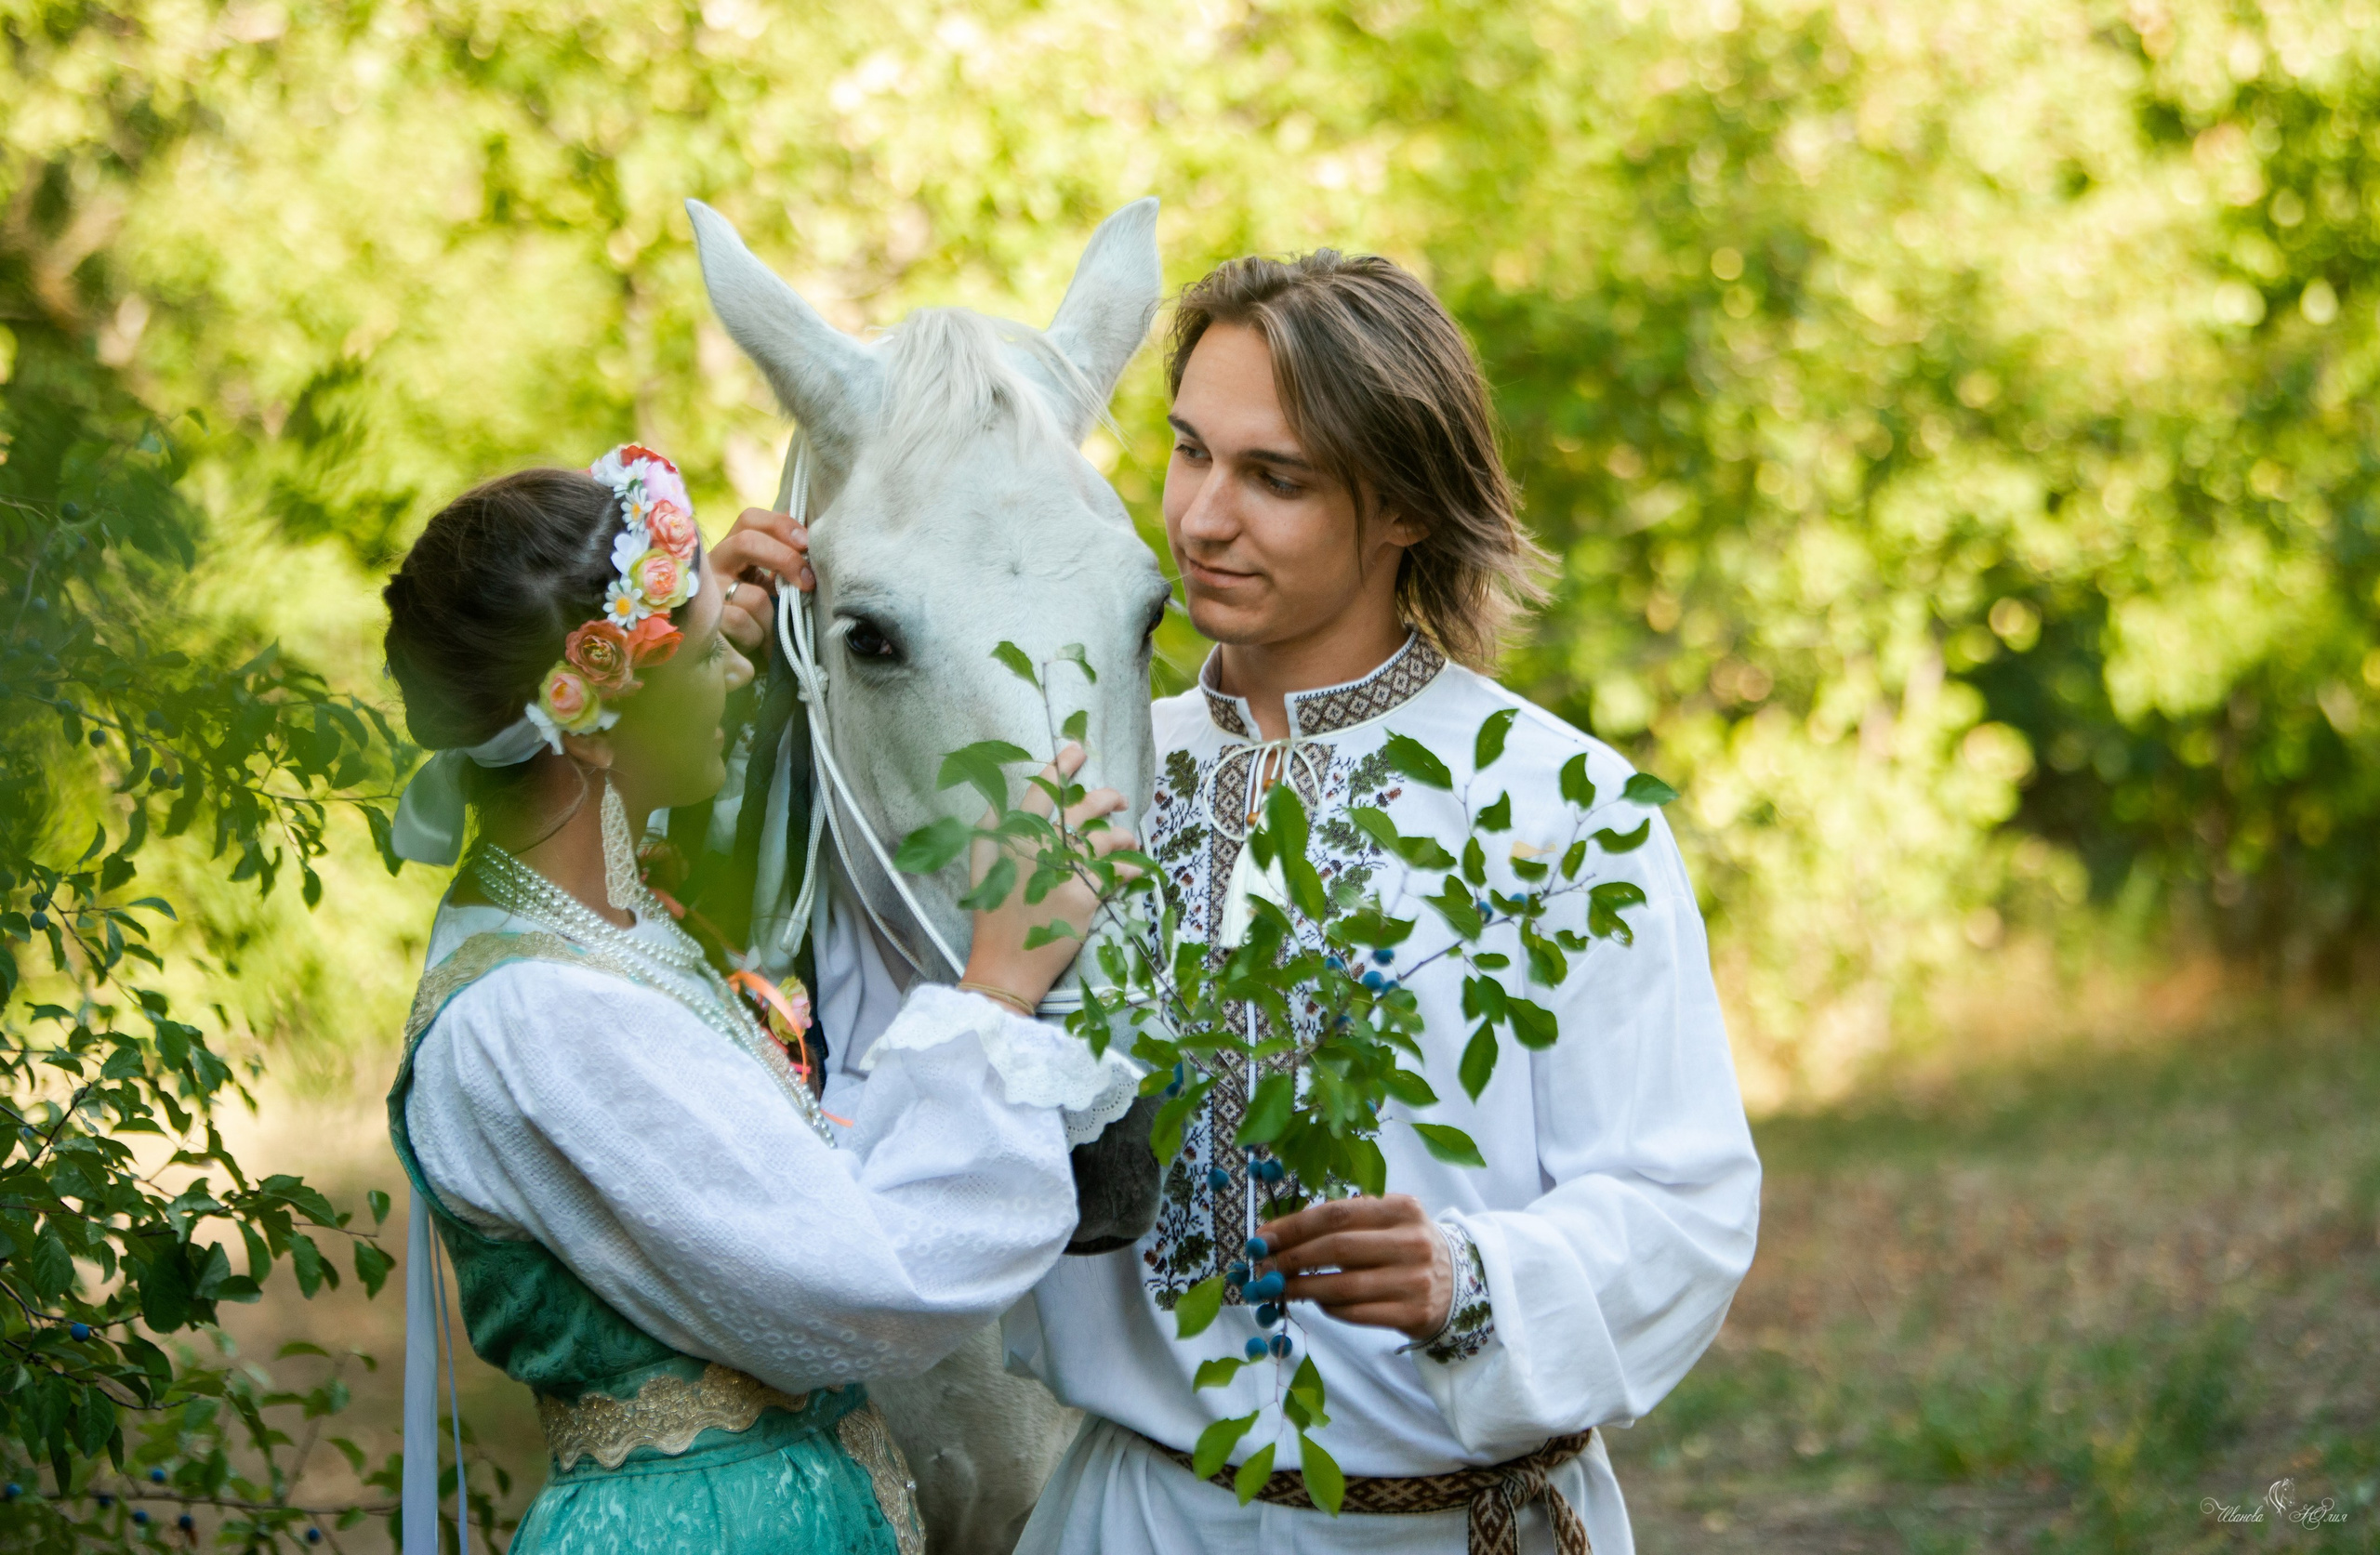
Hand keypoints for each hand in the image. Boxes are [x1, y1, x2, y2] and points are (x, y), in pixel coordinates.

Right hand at [709, 506, 814, 650]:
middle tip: (808, 582)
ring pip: (753, 596)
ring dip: (772, 618)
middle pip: (747, 542)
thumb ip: (782, 564)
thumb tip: (813, 543)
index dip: (781, 525)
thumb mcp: (767, 585)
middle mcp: (712, 567)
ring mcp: (706, 595)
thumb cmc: (755, 619)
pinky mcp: (704, 624)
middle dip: (785, 559)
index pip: (750, 519)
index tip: (807, 543)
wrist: (729, 662)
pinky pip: (743, 624)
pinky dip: (758, 638)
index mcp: (730, 552)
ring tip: (770, 631)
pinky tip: (756, 644)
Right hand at [961, 744, 1141, 1012]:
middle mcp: (1039, 849)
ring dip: (1121, 836)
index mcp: (1013, 839)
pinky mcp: (1084, 897)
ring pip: (1105, 839)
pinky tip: (1136, 870)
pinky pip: (1118, 873)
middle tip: (1119, 799)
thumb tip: (997, 803)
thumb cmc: (991, 919)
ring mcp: (1063, 872)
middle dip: (1106, 797)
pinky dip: (1131, 869)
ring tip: (1127, 841)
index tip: (1076, 750)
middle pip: (1081, 810)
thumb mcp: (978, 869)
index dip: (1059, 767)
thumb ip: (987, 833)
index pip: (1039, 792)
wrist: (1005, 966)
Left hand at [1255, 1194, 1452, 1341]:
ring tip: (1278, 1288)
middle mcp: (1412, 1242)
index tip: (1263, 1237)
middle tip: (1264, 1267)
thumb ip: (1344, 1222)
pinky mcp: (1413, 1313)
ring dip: (1303, 1288)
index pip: (1337, 1213)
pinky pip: (1357, 1312)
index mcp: (1402, 1208)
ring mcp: (1414, 1280)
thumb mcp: (1387, 1221)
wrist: (1459, 1282)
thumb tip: (1280, 1235)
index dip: (1294, 1226)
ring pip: (1344, 1286)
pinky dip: (1329, 1308)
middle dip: (1292, 1258)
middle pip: (1338, 1248)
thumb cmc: (1405, 1246)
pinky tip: (1315, 1302)